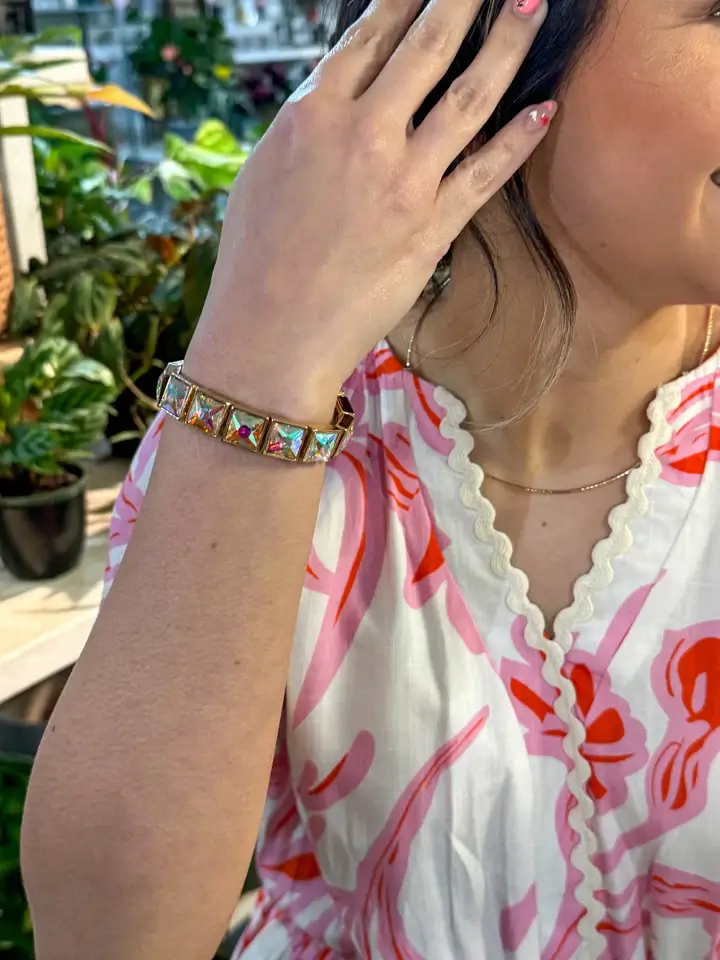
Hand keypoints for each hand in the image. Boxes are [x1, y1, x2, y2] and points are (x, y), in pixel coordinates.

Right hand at [190, 0, 551, 408]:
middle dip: (461, 1)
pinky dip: (519, 139)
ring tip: (531, 7)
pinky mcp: (431, 229)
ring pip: (469, 96)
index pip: (369, 36)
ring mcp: (402, 181)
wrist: (269, 334)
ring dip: (507, 45)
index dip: (403, 0)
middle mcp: (362, 135)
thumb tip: (342, 92)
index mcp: (311, 115)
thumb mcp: (265, 171)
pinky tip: (545, 110)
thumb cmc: (254, 260)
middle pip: (427, 47)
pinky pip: (485, 174)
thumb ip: (310, 124)